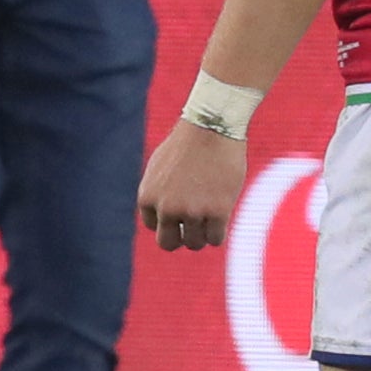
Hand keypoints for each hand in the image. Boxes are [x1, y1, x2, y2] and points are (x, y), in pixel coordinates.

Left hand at [138, 121, 250, 252]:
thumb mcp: (159, 168)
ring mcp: (192, 212)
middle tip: (193, 226)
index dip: (168, 220)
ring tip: (210, 218)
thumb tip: (160, 218)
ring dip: (202, 234)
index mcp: (148, 196)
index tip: (181, 209)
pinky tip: (222, 218)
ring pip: (195, 243)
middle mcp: (166, 207)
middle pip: (168, 243)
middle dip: (181, 237)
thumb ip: (157, 193)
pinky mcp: (217, 212)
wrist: (212, 126)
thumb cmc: (187, 144)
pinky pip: (216, 239)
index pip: (153, 226)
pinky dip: (218, 233)